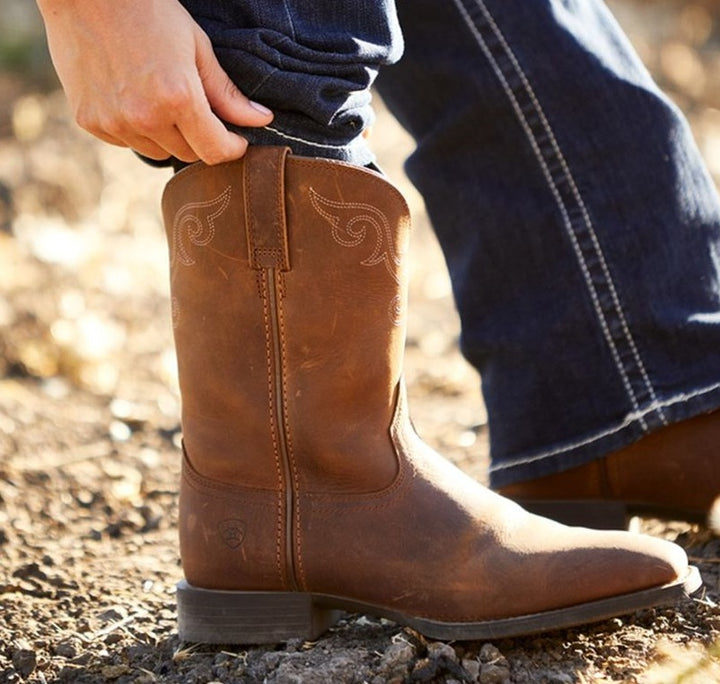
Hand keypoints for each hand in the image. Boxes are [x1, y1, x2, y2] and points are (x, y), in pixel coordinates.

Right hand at [36, 0, 272, 163]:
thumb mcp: (197, 46)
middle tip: (196, 109)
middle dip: (200, 138)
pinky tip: (131, 96)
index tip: (236, 140)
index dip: (232, 149)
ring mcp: (115, 122)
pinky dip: (136, 128)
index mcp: (178, 97)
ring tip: (160, 97)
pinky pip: (127, 141)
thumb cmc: (147, 10)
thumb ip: (227, 92)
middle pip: (188, 154)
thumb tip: (262, 120)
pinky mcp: (90, 122)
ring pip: (158, 151)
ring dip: (167, 135)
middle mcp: (145, 116)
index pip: (215, 151)